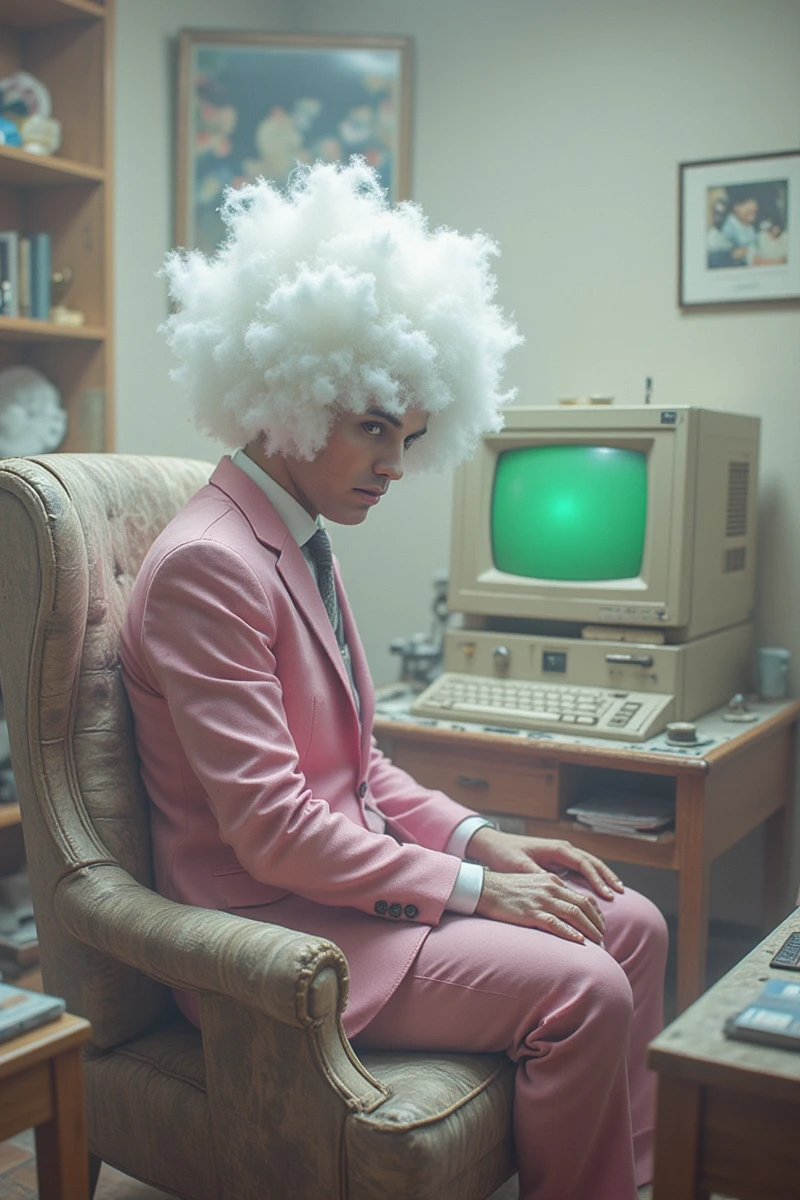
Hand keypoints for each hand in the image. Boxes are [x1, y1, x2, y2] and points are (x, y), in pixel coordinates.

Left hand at [466, 827, 623, 900]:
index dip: (596, 878)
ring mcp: (561, 854)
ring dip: (602, 876)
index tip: (607, 893)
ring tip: (617, 891)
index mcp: (556, 848)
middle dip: (607, 876)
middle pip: (591, 861)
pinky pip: (580, 869)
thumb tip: (555, 887)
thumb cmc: (505, 854)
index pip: (583, 862)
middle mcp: (562, 849)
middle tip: (620, 892)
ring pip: (588, 864)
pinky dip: (592, 878)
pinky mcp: (557, 861)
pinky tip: (599, 889)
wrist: (493, 845)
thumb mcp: (518, 865)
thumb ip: (536, 874)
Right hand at [475, 869, 605, 942]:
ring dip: (589, 930)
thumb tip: (564, 910)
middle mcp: (550, 887)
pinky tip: (579, 942)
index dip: (595, 913)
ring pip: (574, 914)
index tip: (600, 925)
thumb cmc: (506, 890)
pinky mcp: (531, 912)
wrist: (483, 888)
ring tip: (598, 943)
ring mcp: (541, 900)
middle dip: (597, 923)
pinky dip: (570, 933)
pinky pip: (555, 923)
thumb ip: (549, 894)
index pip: (582, 896)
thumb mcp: (532, 885)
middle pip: (583, 905)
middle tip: (604, 937)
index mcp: (552, 880)